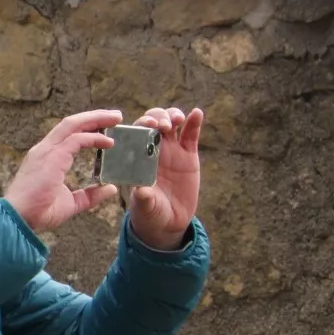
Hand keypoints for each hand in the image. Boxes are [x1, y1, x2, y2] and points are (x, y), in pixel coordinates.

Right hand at [4, 109, 122, 232]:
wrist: (19, 219)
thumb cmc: (39, 212)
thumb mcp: (71, 203)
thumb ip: (89, 195)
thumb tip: (111, 188)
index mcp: (47, 157)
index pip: (68, 134)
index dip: (88, 128)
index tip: (107, 129)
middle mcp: (45, 149)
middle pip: (72, 123)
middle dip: (95, 117)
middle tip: (116, 116)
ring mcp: (47, 151)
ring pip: (73, 124)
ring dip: (96, 119)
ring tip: (116, 118)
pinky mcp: (52, 156)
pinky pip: (76, 139)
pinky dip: (94, 138)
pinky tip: (108, 142)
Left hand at [127, 107, 202, 250]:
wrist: (169, 221)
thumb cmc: (150, 212)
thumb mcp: (146, 207)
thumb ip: (144, 199)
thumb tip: (142, 191)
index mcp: (136, 157)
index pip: (136, 133)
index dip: (141, 125)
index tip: (148, 125)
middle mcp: (152, 149)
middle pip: (153, 122)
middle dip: (157, 117)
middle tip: (163, 125)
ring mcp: (171, 150)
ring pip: (171, 123)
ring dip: (173, 115)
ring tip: (177, 120)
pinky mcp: (188, 154)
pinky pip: (191, 134)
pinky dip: (194, 122)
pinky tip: (197, 113)